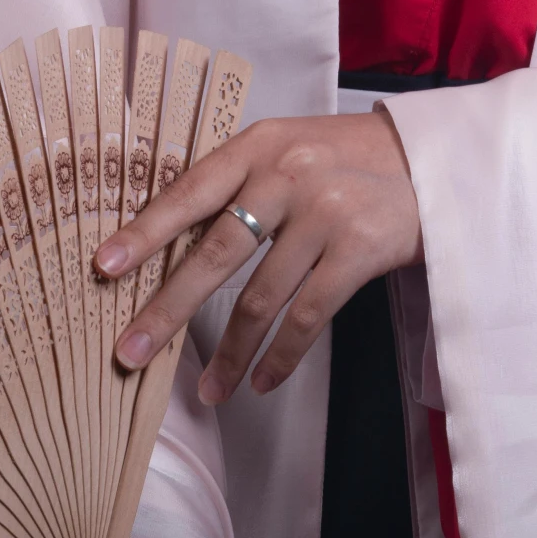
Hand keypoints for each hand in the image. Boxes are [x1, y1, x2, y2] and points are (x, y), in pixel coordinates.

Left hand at [97, 110, 422, 401]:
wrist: (433, 161)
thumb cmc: (347, 160)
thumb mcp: (289, 150)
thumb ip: (240, 185)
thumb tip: (173, 247)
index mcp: (259, 146)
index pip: (190, 191)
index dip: (145, 230)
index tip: (102, 267)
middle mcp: (287, 175)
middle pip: (215, 253)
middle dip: (167, 310)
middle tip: (129, 354)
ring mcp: (325, 212)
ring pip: (261, 298)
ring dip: (230, 354)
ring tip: (209, 391)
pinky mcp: (359, 250)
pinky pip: (307, 316)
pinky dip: (281, 356)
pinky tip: (263, 381)